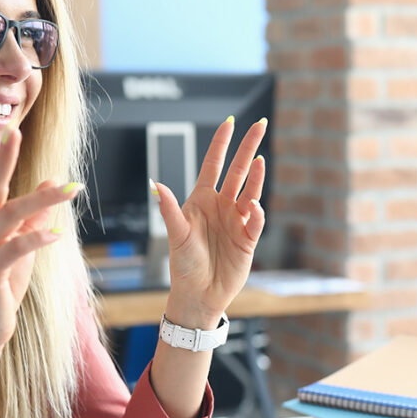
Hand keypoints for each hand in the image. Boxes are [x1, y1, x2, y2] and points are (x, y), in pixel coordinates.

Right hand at [0, 122, 77, 352]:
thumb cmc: (1, 284)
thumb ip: (35, 216)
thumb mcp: (21, 246)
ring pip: (8, 216)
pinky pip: (15, 249)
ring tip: (69, 188)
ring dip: (41, 199)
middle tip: (15, 133)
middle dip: (3, 161)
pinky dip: (37, 238)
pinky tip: (58, 233)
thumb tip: (53, 183)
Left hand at [154, 117, 266, 327]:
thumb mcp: (176, 236)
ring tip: (260, 160)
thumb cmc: (183, 265)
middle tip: (260, 125)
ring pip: (250, 190)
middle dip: (248, 147)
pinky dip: (257, 212)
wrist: (199, 295)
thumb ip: (169, 210)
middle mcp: (222, 206)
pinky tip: (253, 207)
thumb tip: (156, 185)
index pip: (214, 164)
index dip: (222, 143)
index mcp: (202, 200)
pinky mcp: (248, 239)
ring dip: (256, 176)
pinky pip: (256, 220)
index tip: (231, 122)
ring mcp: (236, 221)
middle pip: (238, 170)